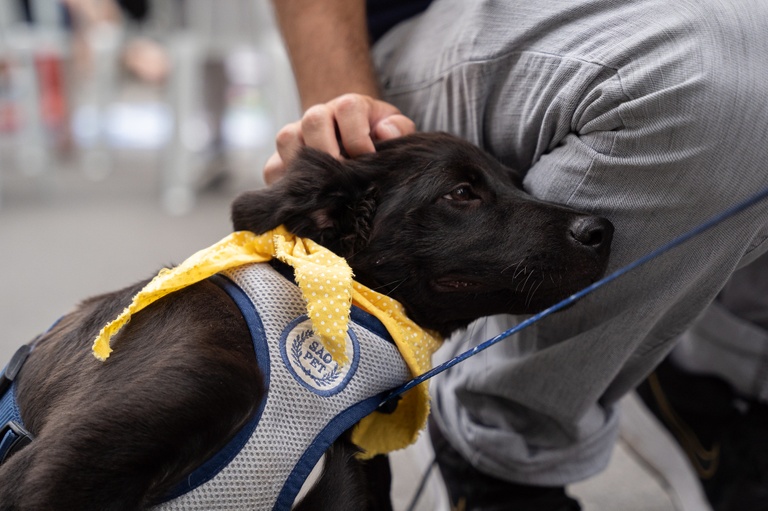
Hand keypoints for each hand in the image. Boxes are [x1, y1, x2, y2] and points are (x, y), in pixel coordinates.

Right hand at [263, 93, 415, 183]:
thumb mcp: (395, 129)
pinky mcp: (281, 159)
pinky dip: (285, 186)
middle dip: (328, 152)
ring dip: (304, 167)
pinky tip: (305, 202)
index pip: (348, 109)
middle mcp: (319, 116)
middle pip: (313, 121)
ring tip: (323, 191)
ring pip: (287, 139)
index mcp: (349, 106)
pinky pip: (272, 169)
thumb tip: (385, 133)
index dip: (358, 137)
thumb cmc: (376, 139)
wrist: (353, 142)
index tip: (367, 159)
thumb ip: (398, 128)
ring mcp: (297, 135)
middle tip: (342, 179)